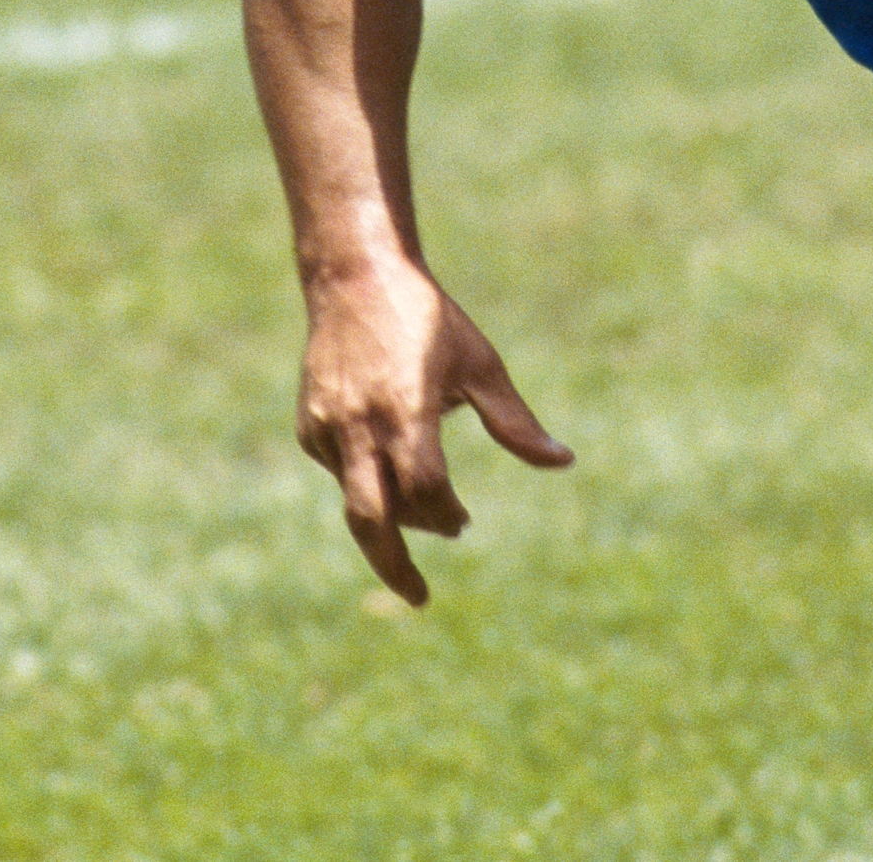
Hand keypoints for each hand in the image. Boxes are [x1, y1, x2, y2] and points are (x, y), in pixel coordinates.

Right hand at [293, 257, 572, 604]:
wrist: (355, 275)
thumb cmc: (427, 319)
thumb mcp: (480, 364)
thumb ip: (515, 422)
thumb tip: (562, 461)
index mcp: (408, 410)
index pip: (427, 489)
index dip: (446, 514)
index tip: (463, 522)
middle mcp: (362, 425)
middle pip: (372, 521)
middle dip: (394, 568)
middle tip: (419, 597)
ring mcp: (329, 427)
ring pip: (356, 499)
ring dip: (389, 519)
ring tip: (419, 516)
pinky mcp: (310, 424)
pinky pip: (340, 471)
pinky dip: (366, 482)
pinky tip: (385, 461)